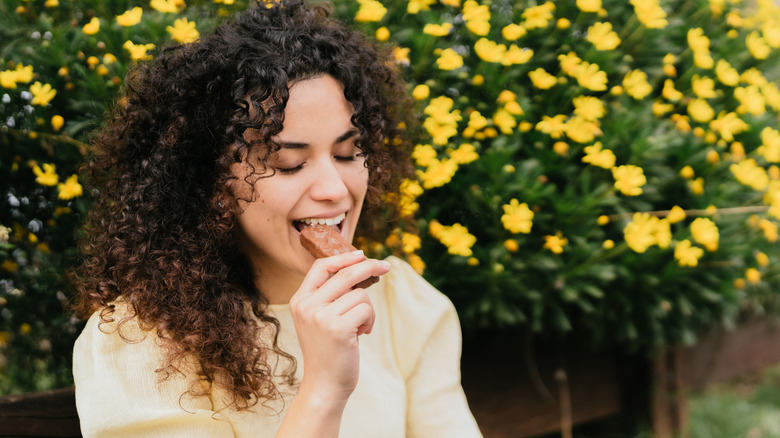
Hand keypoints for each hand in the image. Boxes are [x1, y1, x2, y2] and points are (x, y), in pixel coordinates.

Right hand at [289, 251, 390, 404]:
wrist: (324, 385)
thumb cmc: (328, 351)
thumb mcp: (321, 319)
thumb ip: (331, 296)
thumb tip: (360, 268)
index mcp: (299, 301)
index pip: (320, 266)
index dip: (344, 258)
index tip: (362, 255)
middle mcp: (307, 306)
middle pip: (346, 274)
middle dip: (370, 267)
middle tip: (386, 267)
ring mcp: (320, 316)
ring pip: (360, 294)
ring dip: (368, 310)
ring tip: (361, 327)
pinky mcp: (337, 328)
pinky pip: (366, 309)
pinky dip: (370, 320)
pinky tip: (362, 334)